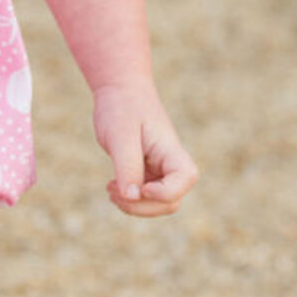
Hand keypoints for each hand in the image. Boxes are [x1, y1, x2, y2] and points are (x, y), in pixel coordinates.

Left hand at [93, 79, 197, 218]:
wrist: (120, 91)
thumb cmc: (122, 107)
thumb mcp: (121, 136)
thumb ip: (128, 166)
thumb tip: (132, 196)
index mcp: (172, 150)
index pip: (185, 179)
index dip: (164, 192)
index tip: (140, 187)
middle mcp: (171, 164)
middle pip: (170, 201)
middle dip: (143, 206)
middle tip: (114, 193)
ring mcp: (160, 170)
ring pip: (158, 204)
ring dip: (134, 206)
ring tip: (110, 191)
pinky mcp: (148, 173)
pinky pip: (145, 197)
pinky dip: (129, 199)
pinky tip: (112, 188)